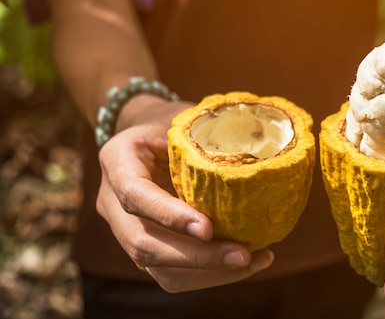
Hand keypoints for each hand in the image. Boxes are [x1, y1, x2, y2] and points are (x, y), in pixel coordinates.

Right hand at [95, 98, 273, 291]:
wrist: (147, 131)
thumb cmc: (172, 120)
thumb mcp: (183, 116)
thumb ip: (208, 132)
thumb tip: (265, 146)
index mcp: (117, 160)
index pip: (135, 194)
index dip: (169, 215)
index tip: (207, 228)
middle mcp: (112, 200)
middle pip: (143, 244)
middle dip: (196, 257)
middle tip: (243, 254)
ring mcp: (125, 228)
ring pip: (157, 269)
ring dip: (208, 274)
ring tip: (254, 261)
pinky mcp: (147, 245)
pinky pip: (173, 273)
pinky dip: (210, 274)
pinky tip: (247, 263)